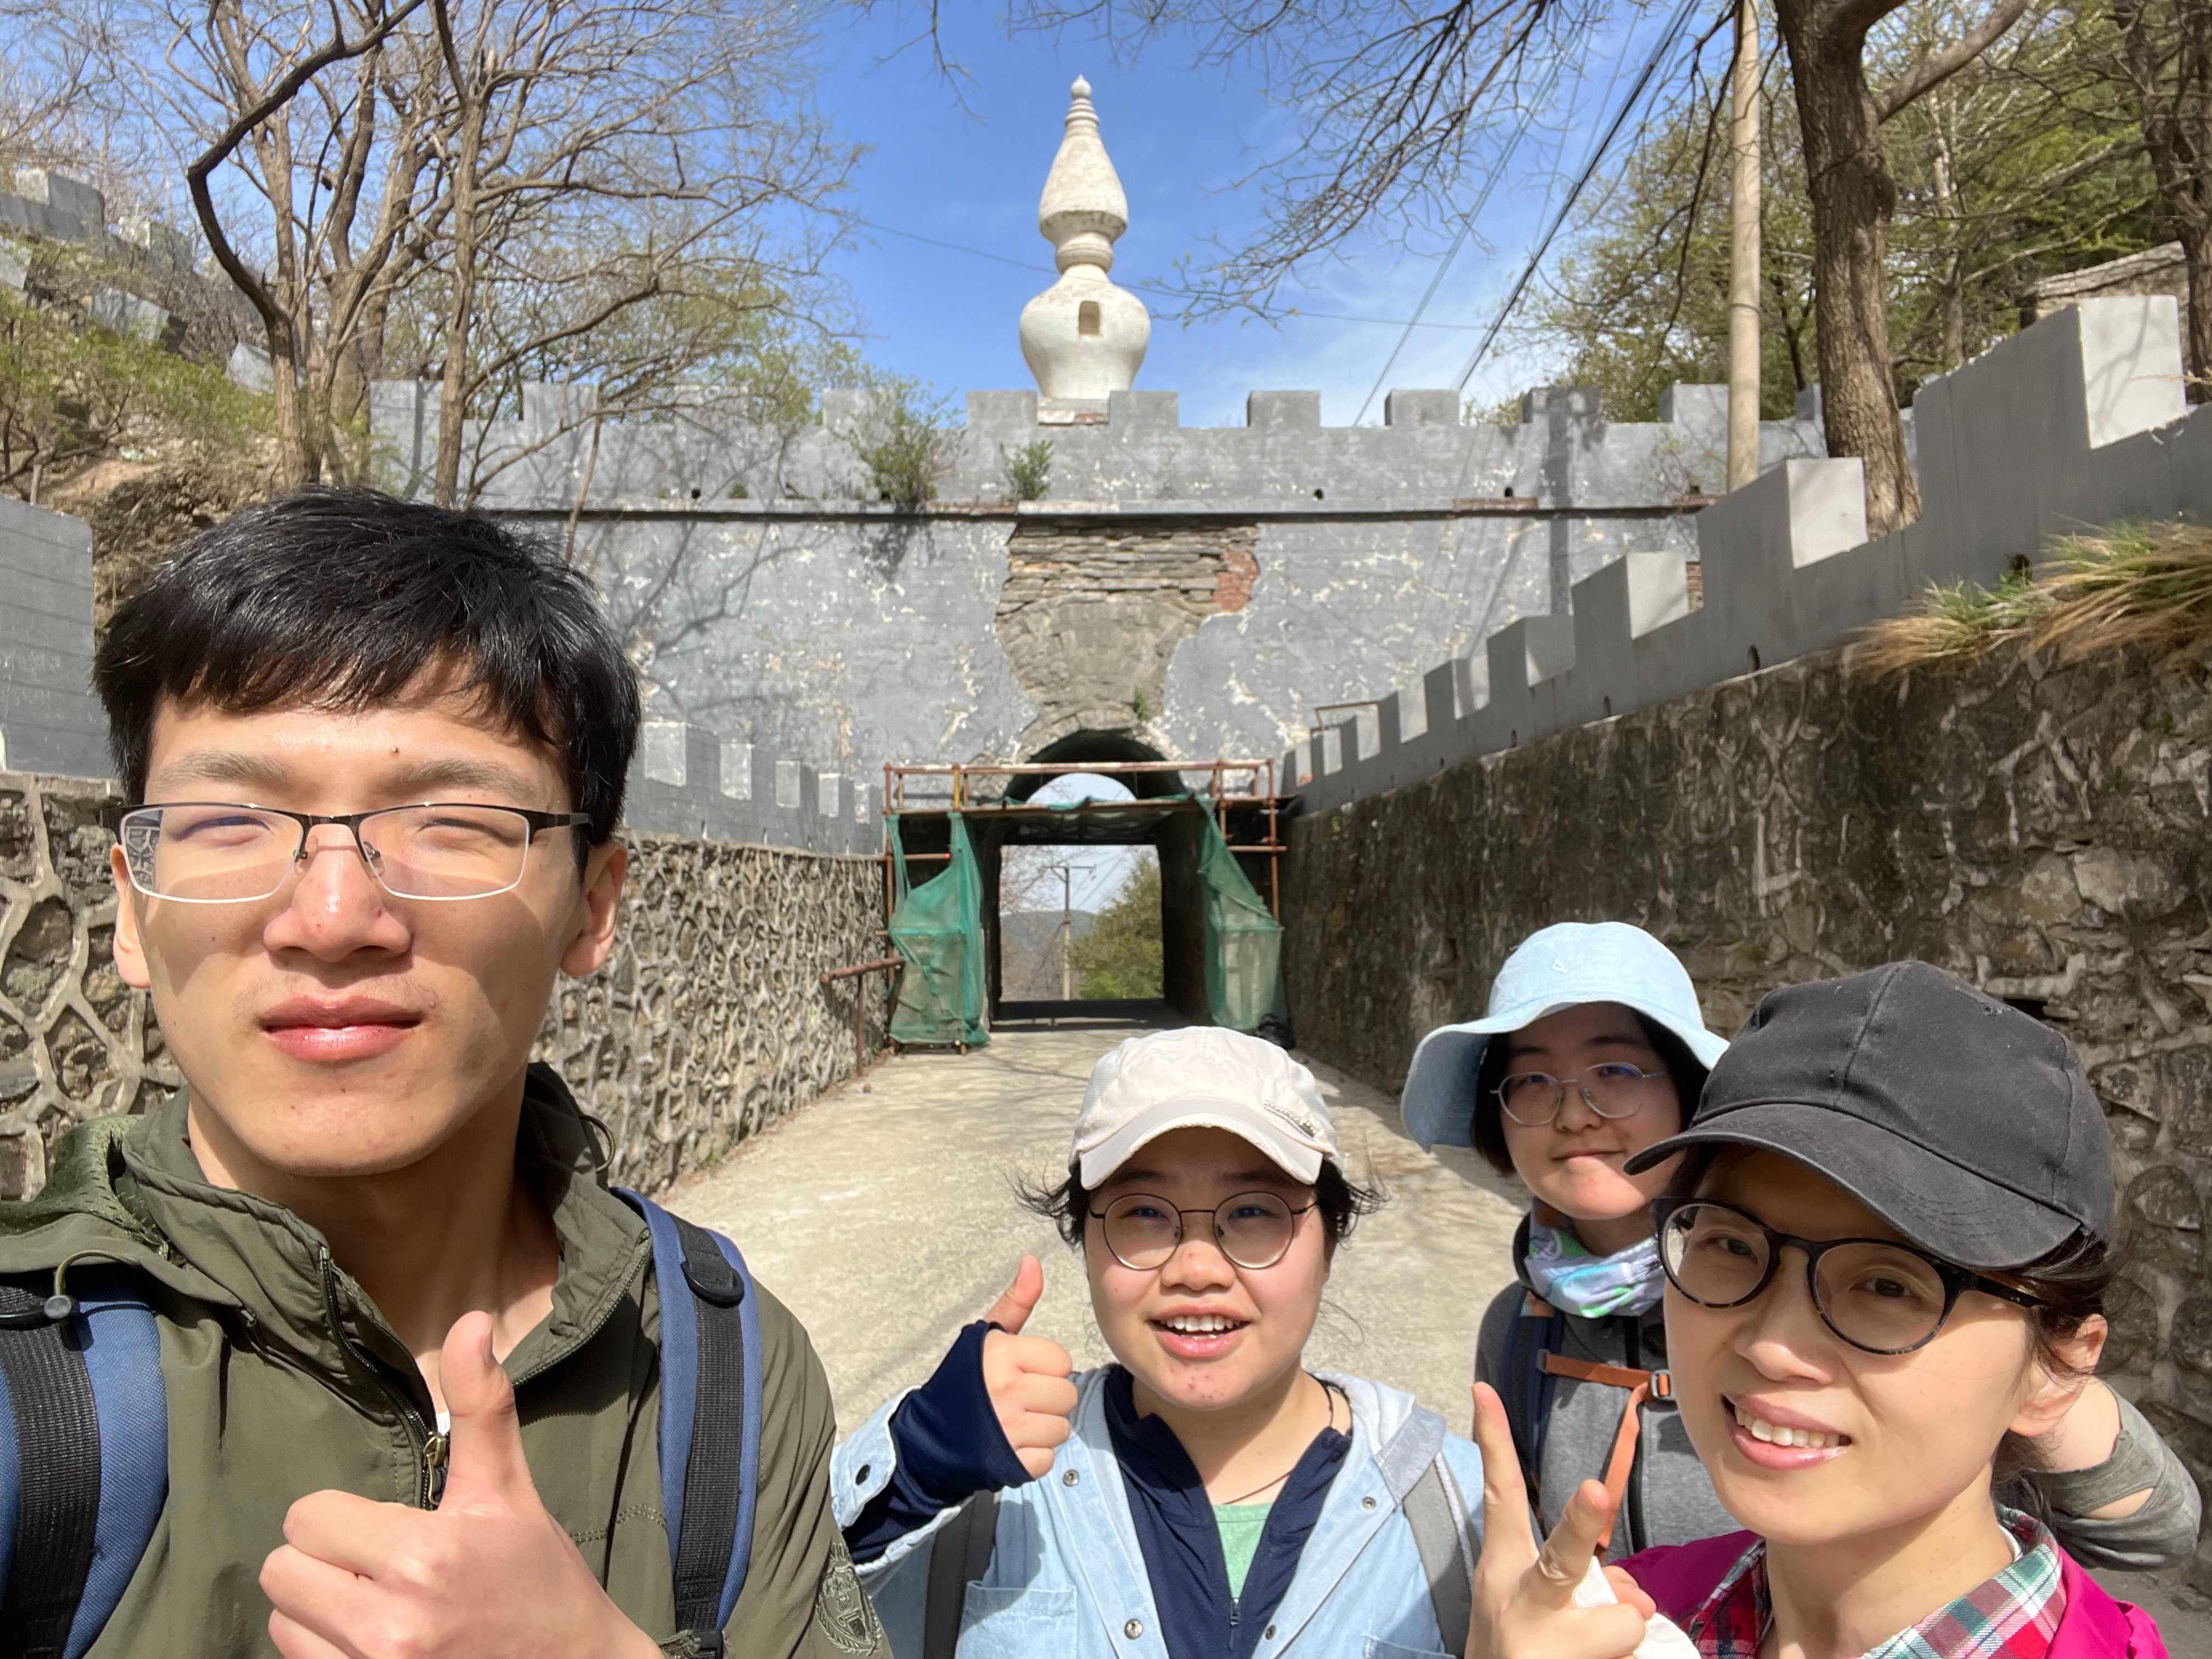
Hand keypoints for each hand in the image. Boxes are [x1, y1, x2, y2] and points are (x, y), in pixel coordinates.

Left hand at [261, 1313, 658, 1658]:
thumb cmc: (538, 1578)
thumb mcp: (510, 1491)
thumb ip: (481, 1408)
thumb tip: (470, 1322)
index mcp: (423, 1555)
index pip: (307, 1518)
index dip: (344, 1518)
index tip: (389, 1530)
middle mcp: (389, 1624)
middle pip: (282, 1572)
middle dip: (325, 1563)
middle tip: (379, 1570)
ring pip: (282, 1623)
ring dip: (318, 1614)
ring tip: (377, 1610)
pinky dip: (325, 1654)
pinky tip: (374, 1645)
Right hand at [980, 1255, 1077, 1478]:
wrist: (926, 1435)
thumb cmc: (963, 1381)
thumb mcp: (986, 1336)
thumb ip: (1016, 1301)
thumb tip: (1033, 1260)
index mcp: (1002, 1354)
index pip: (1061, 1361)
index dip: (1046, 1368)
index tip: (1023, 1372)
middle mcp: (1006, 1390)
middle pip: (1067, 1396)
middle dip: (1049, 1399)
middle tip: (1021, 1400)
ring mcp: (1009, 1429)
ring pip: (1061, 1429)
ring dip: (1044, 1428)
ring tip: (1017, 1422)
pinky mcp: (1010, 1463)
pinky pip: (1048, 1459)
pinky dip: (1033, 1457)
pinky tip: (1013, 1446)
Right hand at [1469, 1381, 1655, 1658]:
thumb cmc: (1523, 1647)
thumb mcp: (1540, 1610)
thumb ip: (1588, 1585)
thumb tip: (1635, 1597)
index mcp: (1503, 1570)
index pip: (1501, 1497)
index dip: (1493, 1442)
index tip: (1484, 1389)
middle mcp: (1517, 1600)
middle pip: (1559, 1557)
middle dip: (1580, 1522)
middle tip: (1596, 1490)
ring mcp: (1542, 1641)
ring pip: (1619, 1620)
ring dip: (1622, 1633)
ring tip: (1593, 1651)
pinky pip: (1631, 1652)